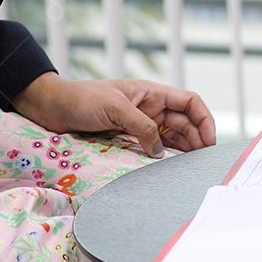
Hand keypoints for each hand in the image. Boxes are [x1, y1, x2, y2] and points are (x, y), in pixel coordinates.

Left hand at [13, 72, 215, 156]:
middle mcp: (151, 107)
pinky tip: (170, 167)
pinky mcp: (129, 137)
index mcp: (152, 93)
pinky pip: (154, 147)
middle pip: (185, 123)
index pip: (190, 102)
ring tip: (192, 168)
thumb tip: (160, 151)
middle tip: (203, 163)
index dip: (204, 119)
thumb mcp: (115, 108)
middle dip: (198, 140)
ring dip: (184, 150)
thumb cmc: (81, 99)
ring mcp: (141, 123)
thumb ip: (141, 127)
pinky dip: (165, 156)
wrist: (52, 107)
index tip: (209, 141)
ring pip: (172, 137)